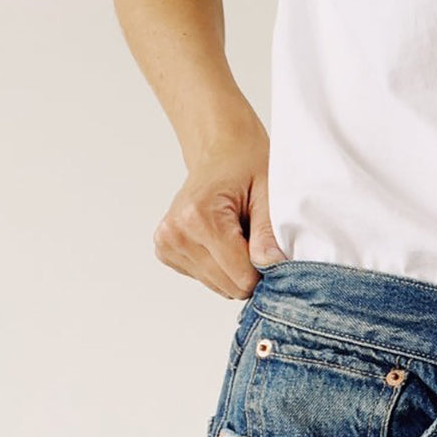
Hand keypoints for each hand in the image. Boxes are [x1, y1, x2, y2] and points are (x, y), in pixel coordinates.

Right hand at [153, 120, 287, 296]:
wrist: (219, 150)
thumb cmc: (245, 164)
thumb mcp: (268, 192)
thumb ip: (268, 233)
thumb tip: (270, 266)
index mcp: (198, 218)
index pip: (240, 276)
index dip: (265, 269)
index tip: (271, 248)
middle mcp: (175, 233)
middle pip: (228, 286)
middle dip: (249, 269)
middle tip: (255, 237)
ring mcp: (166, 243)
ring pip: (217, 285)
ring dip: (234, 267)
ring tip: (238, 233)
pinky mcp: (165, 251)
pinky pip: (205, 277)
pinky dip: (220, 265)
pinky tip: (222, 238)